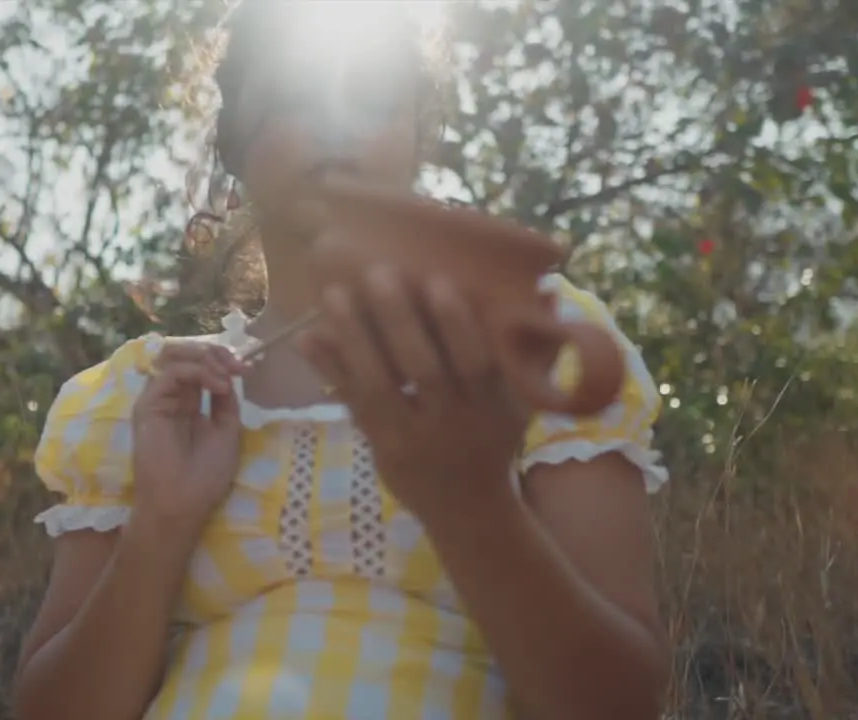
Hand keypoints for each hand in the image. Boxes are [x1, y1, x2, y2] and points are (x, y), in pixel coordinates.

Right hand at [131, 340, 243, 539]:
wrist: (184, 502)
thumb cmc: (206, 474)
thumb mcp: (227, 430)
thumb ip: (224, 400)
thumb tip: (228, 374)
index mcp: (189, 404)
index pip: (199, 366)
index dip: (221, 360)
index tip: (245, 369)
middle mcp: (172, 397)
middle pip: (185, 355)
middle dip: (214, 352)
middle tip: (236, 365)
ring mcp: (158, 399)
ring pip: (174, 357)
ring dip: (205, 358)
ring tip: (225, 374)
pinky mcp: (148, 404)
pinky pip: (171, 373)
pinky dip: (198, 372)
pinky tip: (217, 386)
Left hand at [295, 266, 531, 520]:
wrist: (468, 510)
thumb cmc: (496, 439)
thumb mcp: (525, 403)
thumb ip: (538, 353)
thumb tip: (549, 296)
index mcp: (491, 405)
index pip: (474, 361)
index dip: (455, 323)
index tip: (437, 280)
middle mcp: (451, 420)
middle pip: (422, 368)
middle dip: (398, 319)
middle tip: (377, 272)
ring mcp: (411, 435)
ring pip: (379, 384)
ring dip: (354, 337)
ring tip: (334, 294)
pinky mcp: (380, 443)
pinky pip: (352, 403)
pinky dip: (330, 368)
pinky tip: (308, 336)